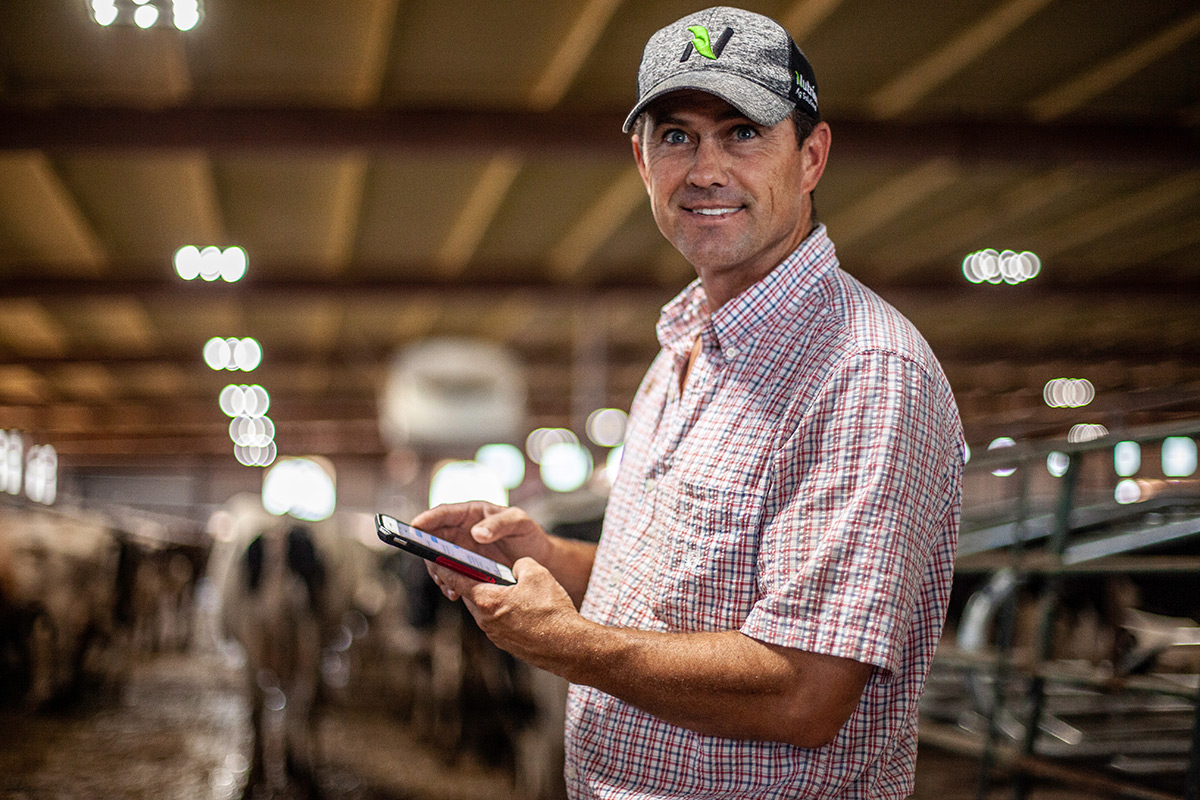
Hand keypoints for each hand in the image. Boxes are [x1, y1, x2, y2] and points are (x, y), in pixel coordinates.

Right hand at [411, 501, 553, 571]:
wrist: (538, 559)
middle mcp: (462, 531)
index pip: (445, 513)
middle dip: (427, 550)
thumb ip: (500, 524)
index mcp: (472, 513)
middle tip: (430, 563)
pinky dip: (448, 583)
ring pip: (438, 559)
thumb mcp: (519, 522)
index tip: (415, 526)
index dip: (428, 518)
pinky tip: (454, 592)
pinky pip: (450, 575)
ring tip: (444, 583)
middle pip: (434, 538)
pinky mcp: (466, 569)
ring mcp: (462, 551)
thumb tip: (476, 533)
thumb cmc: (528, 534)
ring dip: (437, 570)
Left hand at [428, 556, 591, 674]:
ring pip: (485, 609)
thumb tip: (516, 566)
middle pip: (470, 595)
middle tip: (483, 568)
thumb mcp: (537, 573)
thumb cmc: (551, 610)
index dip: (446, 567)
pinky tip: (522, 606)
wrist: (568, 647)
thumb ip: (519, 564)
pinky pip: (498, 622)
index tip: (438, 559)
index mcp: (486, 600)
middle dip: (474, 580)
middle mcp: (484, 620)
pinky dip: (503, 611)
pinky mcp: (507, 644)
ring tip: (510, 587)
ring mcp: (495, 635)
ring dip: (491, 597)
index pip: (456, 579)